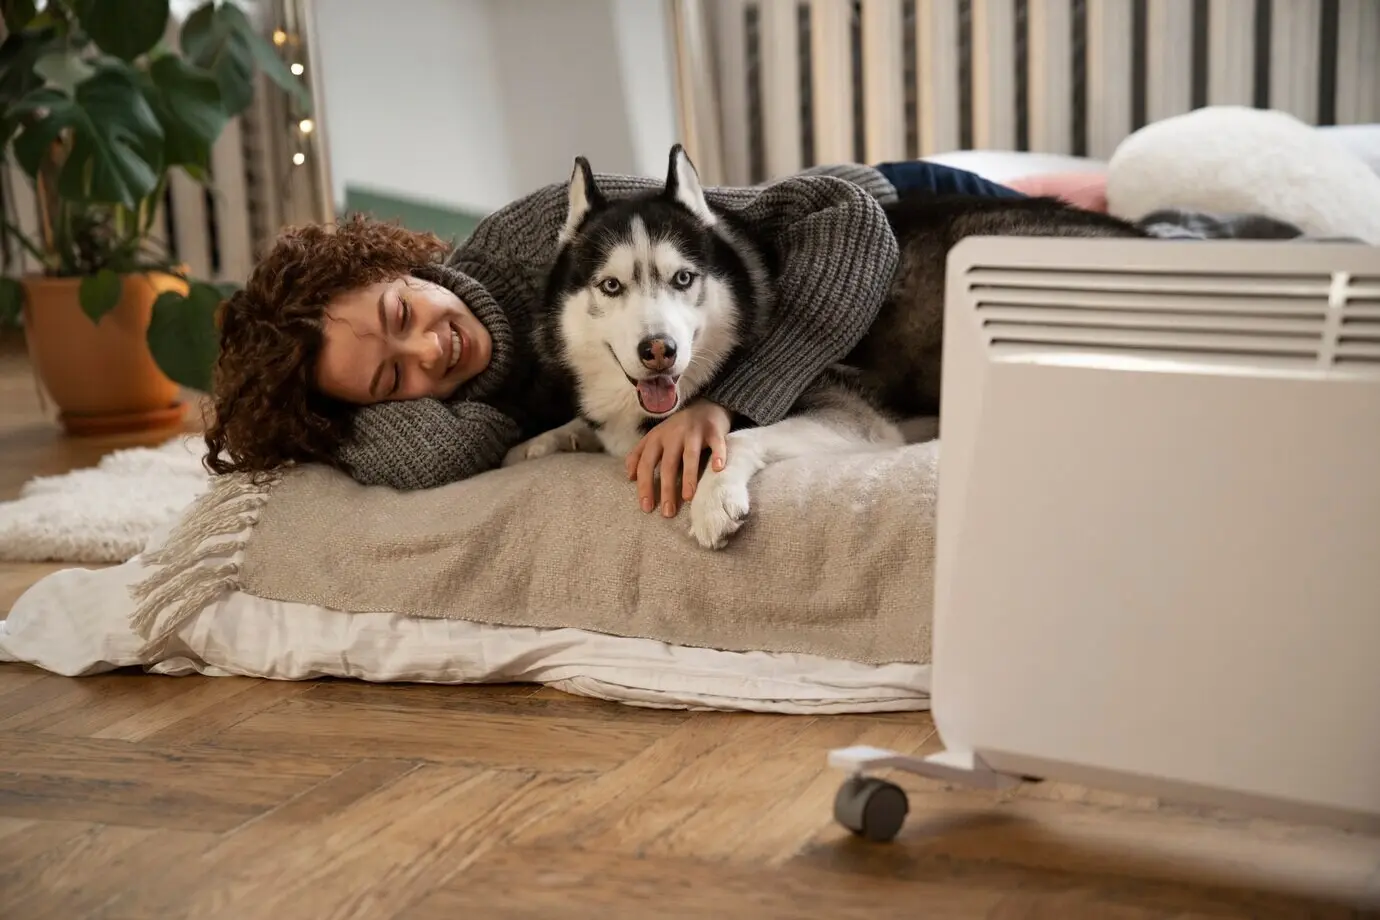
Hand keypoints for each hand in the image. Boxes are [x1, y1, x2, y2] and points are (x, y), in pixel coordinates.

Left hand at [626, 400, 730, 516]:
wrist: (705, 408)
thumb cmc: (677, 430)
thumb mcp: (655, 438)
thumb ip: (640, 455)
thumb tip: (629, 477)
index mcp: (656, 438)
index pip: (646, 463)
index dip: (645, 485)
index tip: (646, 507)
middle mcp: (673, 434)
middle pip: (667, 464)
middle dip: (667, 489)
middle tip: (668, 512)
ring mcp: (694, 432)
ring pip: (690, 456)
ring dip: (688, 476)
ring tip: (688, 496)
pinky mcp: (714, 431)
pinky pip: (717, 443)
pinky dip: (718, 455)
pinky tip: (718, 469)